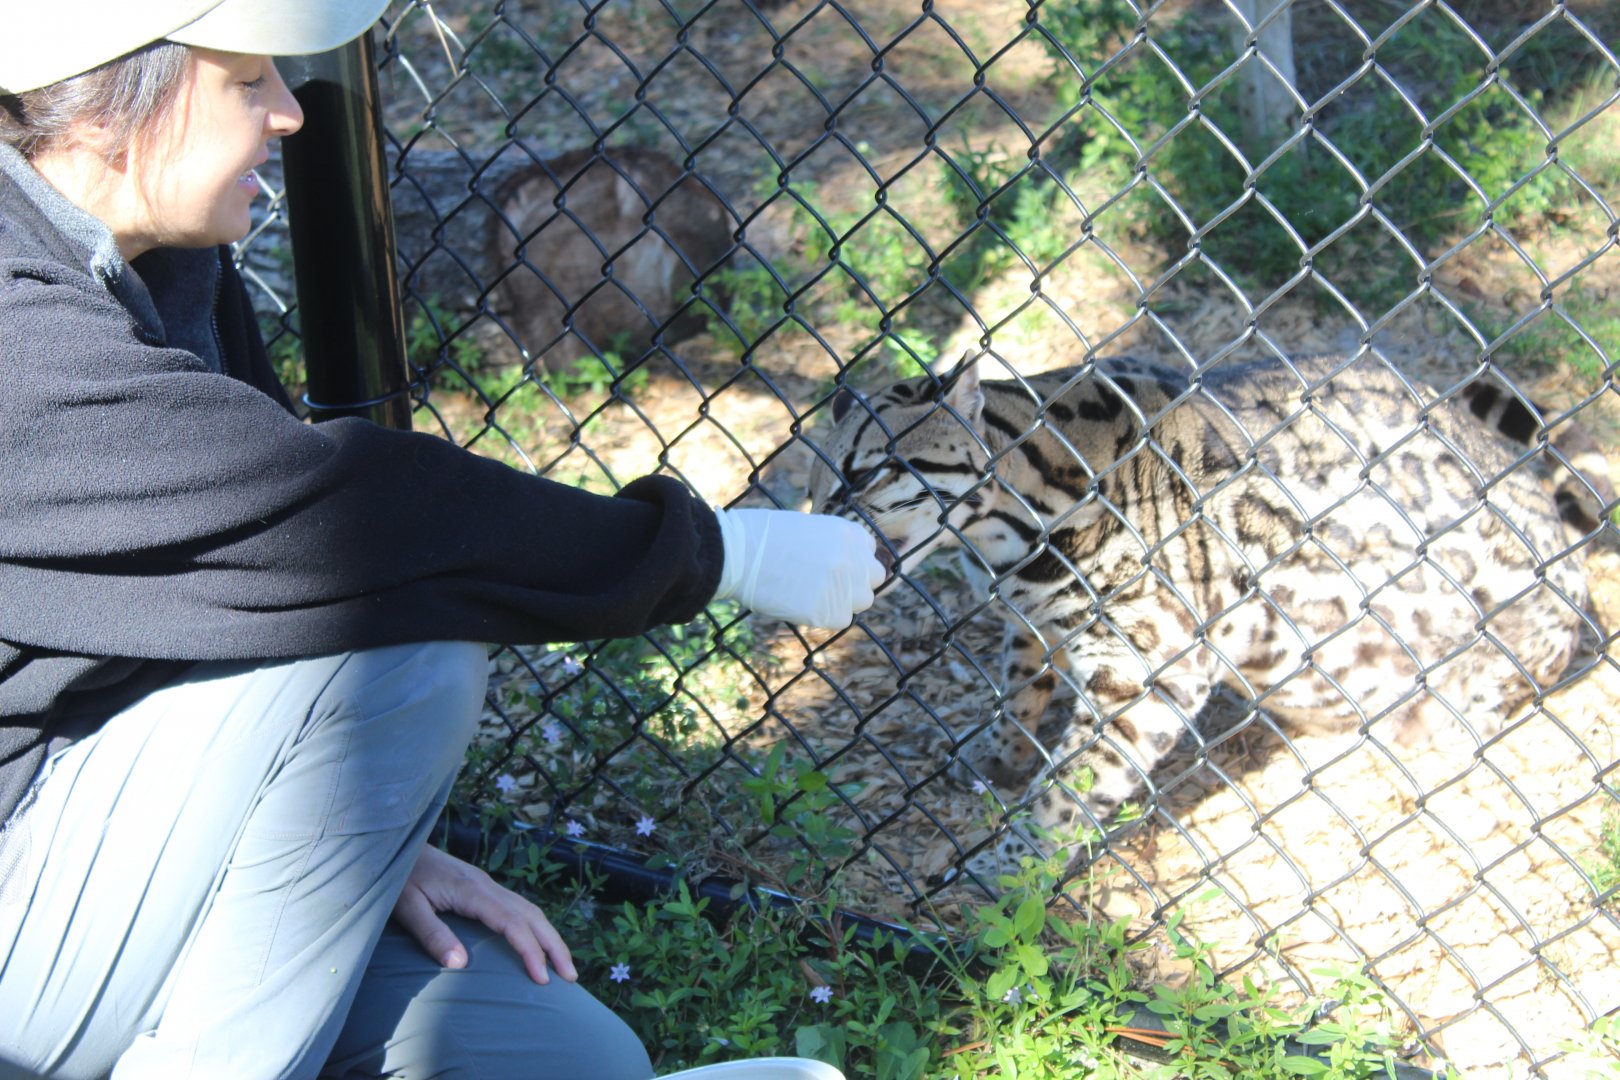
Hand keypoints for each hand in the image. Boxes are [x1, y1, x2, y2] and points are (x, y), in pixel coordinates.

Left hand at [391, 843, 576, 983]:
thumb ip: (432, 934)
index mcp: (472, 890)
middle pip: (532, 914)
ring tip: (563, 965)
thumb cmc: (398, 877)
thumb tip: (462, 964)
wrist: (395, 844)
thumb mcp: (407, 907)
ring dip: (549, 936)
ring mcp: (487, 884)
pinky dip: (535, 926)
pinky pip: (519, 907)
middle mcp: (486, 885)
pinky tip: (537, 941)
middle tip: (570, 977)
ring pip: (530, 909)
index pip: (512, 922)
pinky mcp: (482, 887)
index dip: (530, 950)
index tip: (542, 978)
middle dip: (554, 945)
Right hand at [712, 507, 884, 627]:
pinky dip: (825, 615)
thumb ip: (834, 545)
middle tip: (829, 585)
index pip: (869, 553)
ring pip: (861, 602)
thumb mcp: (809, 528)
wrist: (738, 552)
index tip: (835, 567)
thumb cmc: (764, 536)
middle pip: (873, 579)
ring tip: (813, 594)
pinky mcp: (825, 611)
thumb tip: (843, 565)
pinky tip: (802, 604)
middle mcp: (853, 559)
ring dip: (843, 600)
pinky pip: (839, 620)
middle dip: (855, 583)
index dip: (853, 562)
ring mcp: (842, 587)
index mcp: (849, 534)